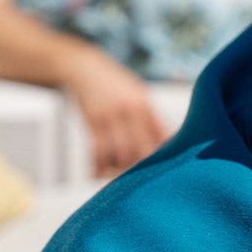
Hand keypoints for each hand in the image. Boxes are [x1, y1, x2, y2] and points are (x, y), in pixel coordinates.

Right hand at [62, 52, 168, 177]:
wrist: (83, 67)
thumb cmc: (114, 83)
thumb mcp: (136, 93)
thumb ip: (149, 116)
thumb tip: (166, 140)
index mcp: (145, 103)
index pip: (161, 133)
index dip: (165, 154)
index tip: (167, 170)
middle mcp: (130, 109)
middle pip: (141, 147)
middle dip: (143, 168)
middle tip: (144, 184)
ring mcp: (110, 115)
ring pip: (120, 151)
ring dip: (121, 170)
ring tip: (121, 183)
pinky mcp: (92, 120)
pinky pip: (97, 149)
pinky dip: (99, 165)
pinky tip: (98, 174)